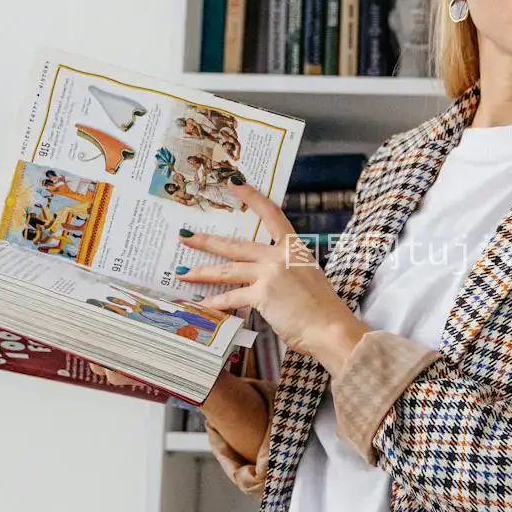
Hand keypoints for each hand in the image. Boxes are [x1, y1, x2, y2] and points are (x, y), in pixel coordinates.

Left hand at [176, 183, 366, 375]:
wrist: (330, 327)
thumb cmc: (322, 308)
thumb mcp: (307, 276)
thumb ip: (286, 269)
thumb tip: (269, 275)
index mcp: (294, 248)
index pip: (271, 214)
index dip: (252, 197)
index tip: (235, 184)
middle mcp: (279, 256)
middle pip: (235, 245)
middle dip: (207, 241)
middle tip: (185, 236)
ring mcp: (269, 274)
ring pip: (227, 270)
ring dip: (201, 272)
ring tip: (181, 272)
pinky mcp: (261, 295)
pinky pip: (231, 297)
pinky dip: (216, 302)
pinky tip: (203, 304)